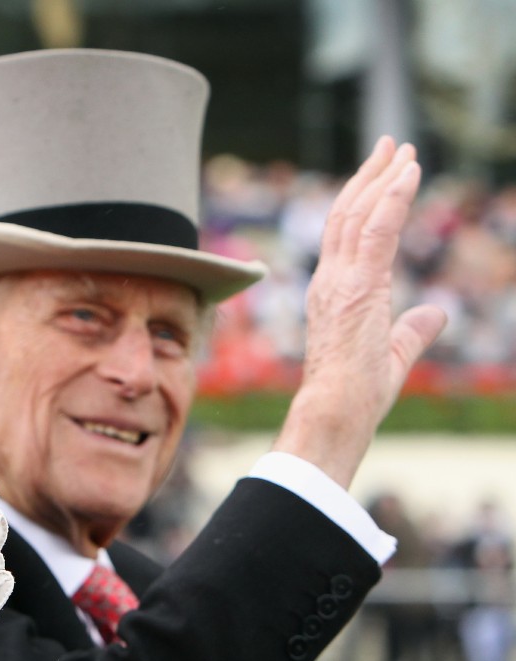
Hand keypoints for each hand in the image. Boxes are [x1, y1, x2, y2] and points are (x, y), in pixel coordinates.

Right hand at [273, 136, 447, 486]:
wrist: (336, 409)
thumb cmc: (357, 393)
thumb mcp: (394, 354)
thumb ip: (414, 329)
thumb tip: (437, 312)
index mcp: (334, 293)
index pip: (346, 236)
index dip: (363, 201)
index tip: (383, 174)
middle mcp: (330, 280)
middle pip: (346, 214)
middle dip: (370, 176)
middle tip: (391, 146)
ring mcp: (340, 280)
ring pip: (359, 214)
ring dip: (383, 177)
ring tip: (402, 149)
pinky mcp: (358, 284)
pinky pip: (376, 230)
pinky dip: (393, 197)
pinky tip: (408, 173)